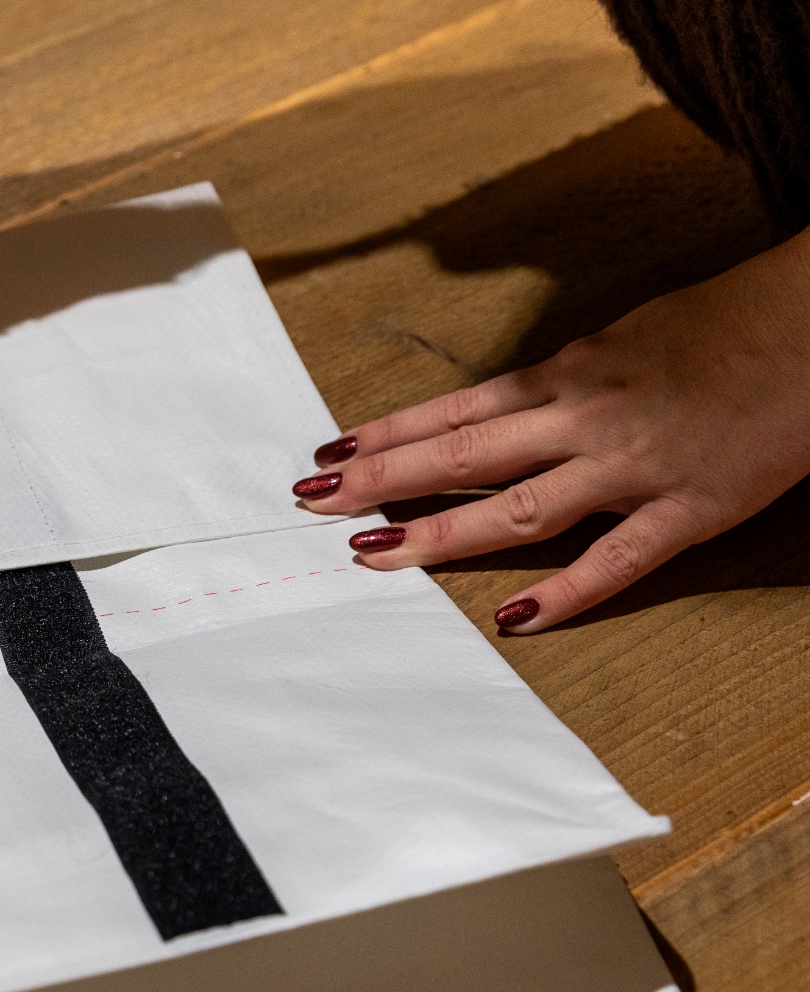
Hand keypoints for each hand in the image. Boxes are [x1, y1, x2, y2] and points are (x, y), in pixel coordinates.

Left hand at [290, 226, 809, 631]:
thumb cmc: (722, 326)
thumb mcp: (622, 340)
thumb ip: (561, 383)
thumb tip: (502, 411)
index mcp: (567, 375)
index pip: (454, 411)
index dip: (386, 435)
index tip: (327, 455)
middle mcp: (584, 418)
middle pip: (463, 456)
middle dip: (383, 482)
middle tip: (314, 506)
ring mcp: (633, 466)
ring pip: (518, 508)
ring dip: (442, 534)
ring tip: (377, 555)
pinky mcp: (689, 507)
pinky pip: (618, 558)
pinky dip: (566, 592)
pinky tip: (516, 618)